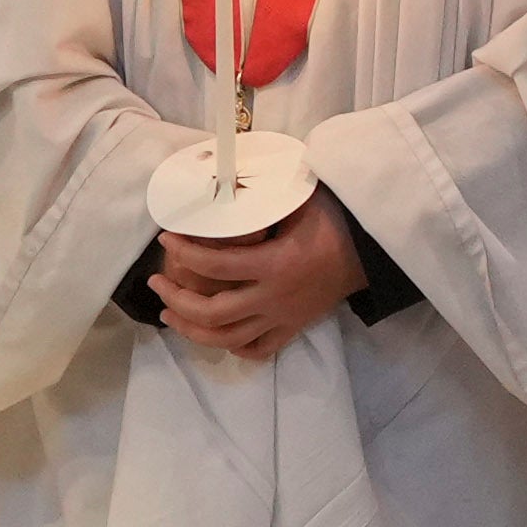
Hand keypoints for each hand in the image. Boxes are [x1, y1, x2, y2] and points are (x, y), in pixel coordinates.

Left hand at [151, 204, 355, 354]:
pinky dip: (234, 347)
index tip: (165, 239)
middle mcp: (274, 297)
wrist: (370, 251)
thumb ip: (261, 197)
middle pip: (212, 312)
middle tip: (156, 283)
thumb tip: (223, 176)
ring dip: (192, 329)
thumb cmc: (334, 219)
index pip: (216, 265)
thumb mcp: (298, 200)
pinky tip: (217, 335)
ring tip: (170, 313)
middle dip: (176, 299)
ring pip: (228, 339)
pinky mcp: (293, 328)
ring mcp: (283, 318)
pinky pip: (258, 350)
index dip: (184, 253)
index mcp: (275, 264)